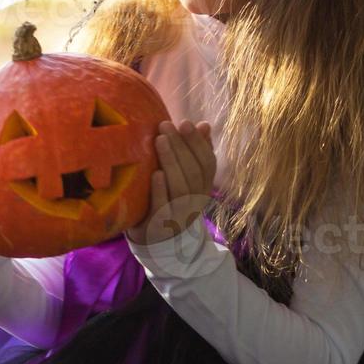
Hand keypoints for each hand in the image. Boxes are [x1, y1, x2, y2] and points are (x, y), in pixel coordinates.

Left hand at [126, 119, 215, 246]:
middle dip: (181, 146)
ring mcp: (180, 214)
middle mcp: (196, 200)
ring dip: (171, 161)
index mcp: (204, 187)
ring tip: (160, 140)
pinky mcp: (162, 225)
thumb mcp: (184, 177)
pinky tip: (155, 173)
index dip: (198, 143)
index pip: (207, 163)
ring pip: (181, 187)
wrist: (158, 240)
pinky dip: (160, 190)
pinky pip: (163, 207)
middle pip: (193, 171)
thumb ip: (194, 153)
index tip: (185, 122)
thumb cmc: (169, 199)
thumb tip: (204, 125)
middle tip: (166, 125)